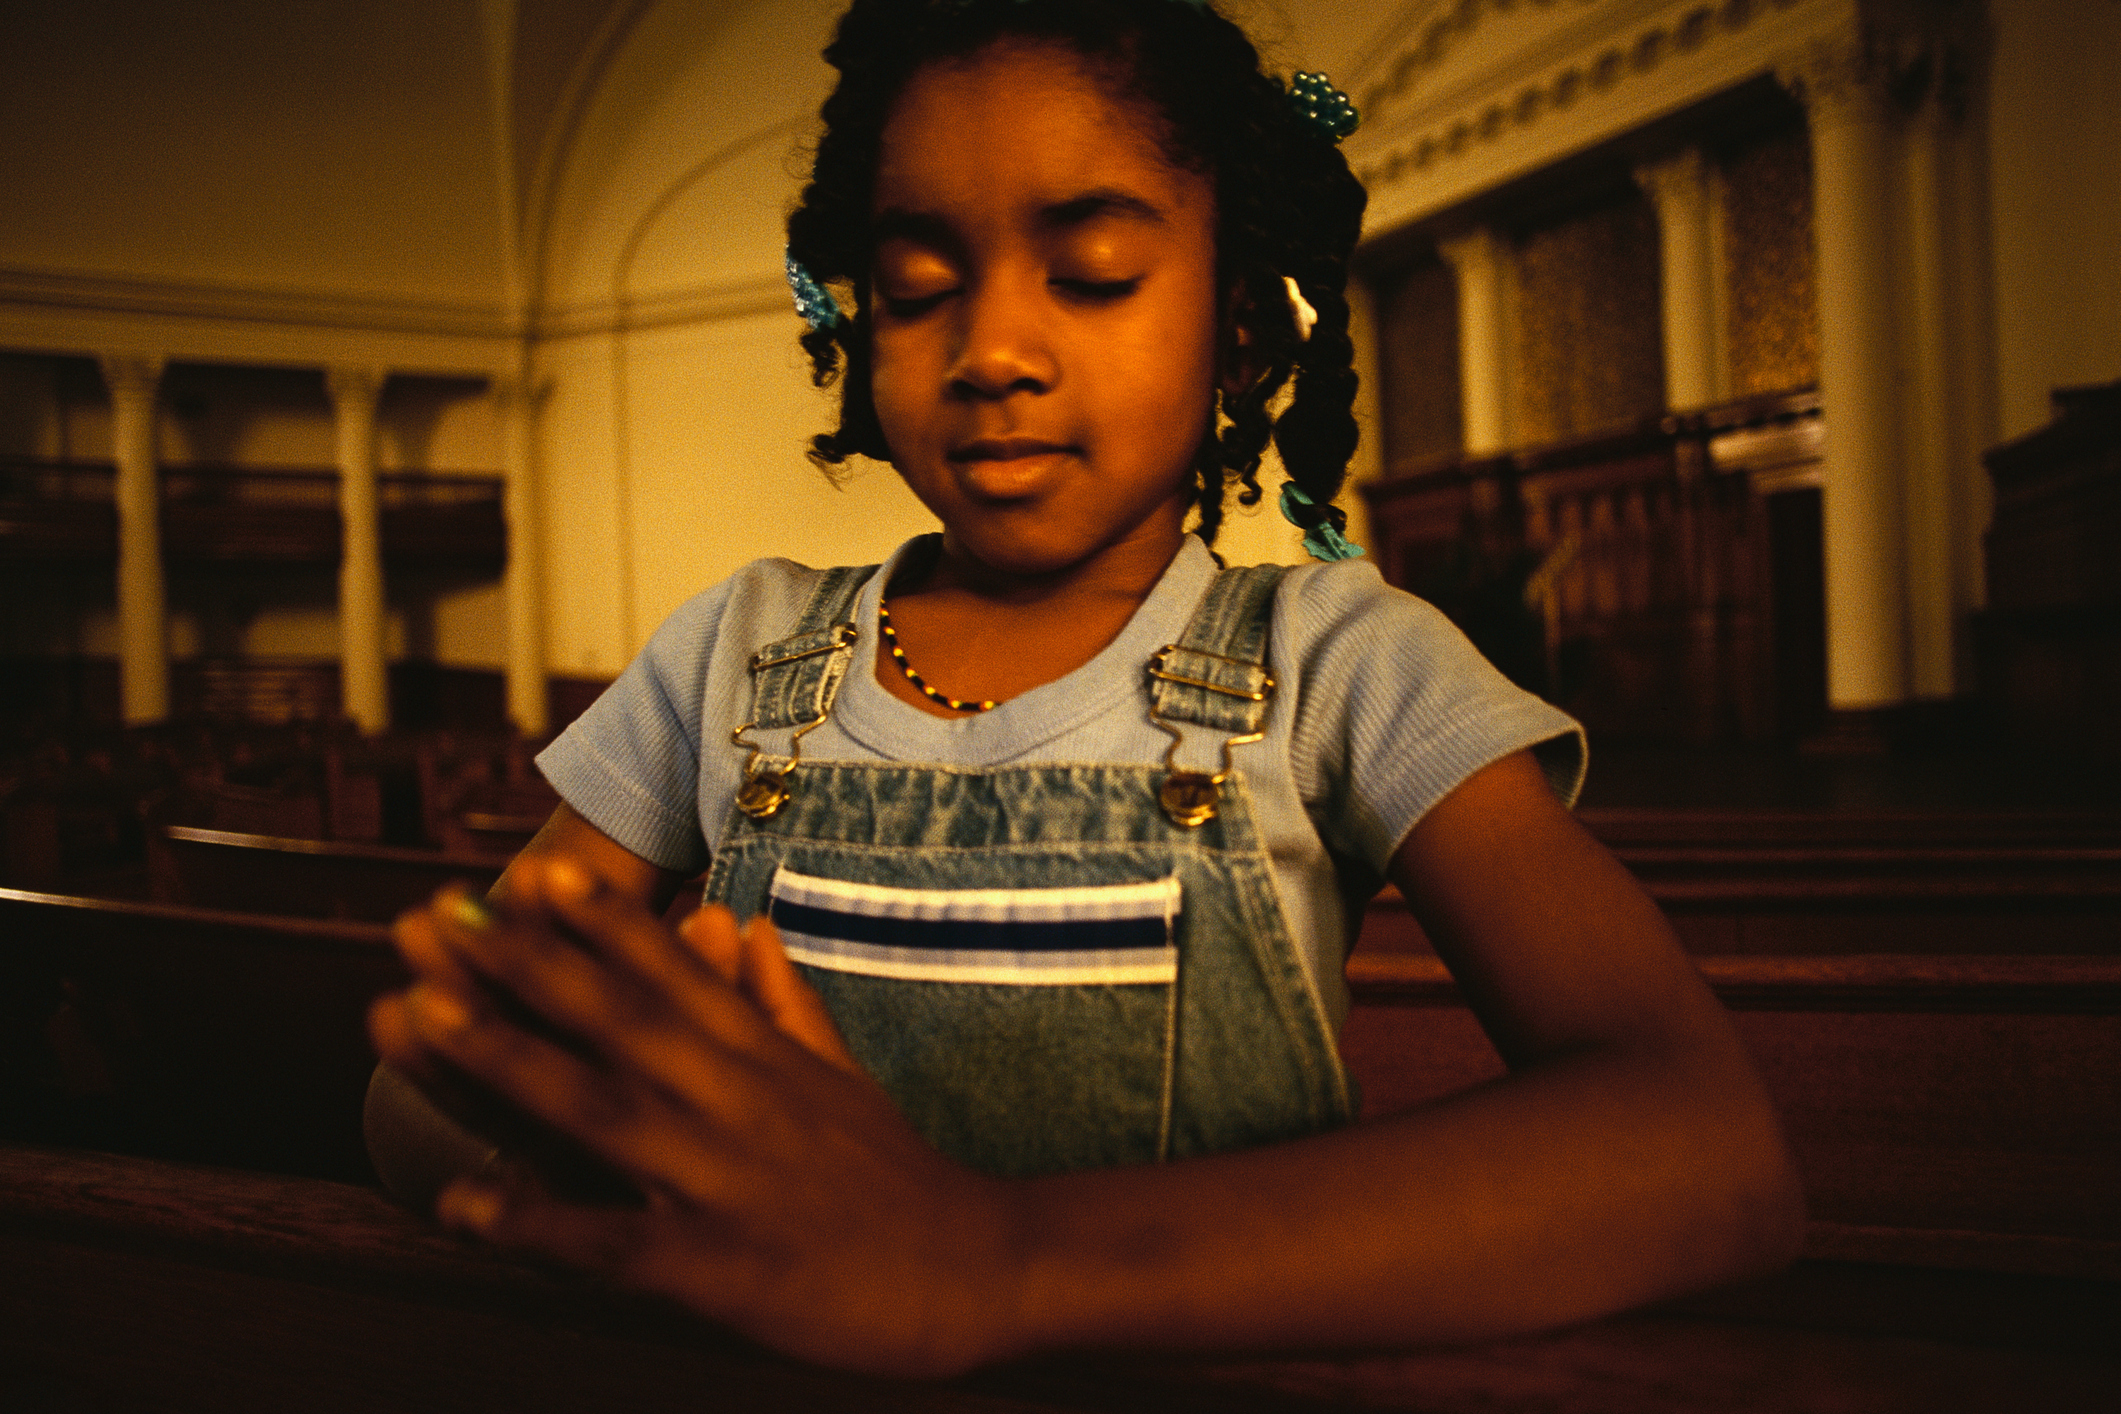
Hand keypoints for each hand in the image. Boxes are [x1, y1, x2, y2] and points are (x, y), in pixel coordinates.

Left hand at [369, 859, 1029, 1377]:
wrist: (975, 1270)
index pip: (674, 974)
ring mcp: (725, 1180)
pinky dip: (537, 1221)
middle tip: (435, 919)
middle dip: (520, 965)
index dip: (604, 923)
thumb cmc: (899, 1176)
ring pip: (600, 1109)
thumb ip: (781, 999)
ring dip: (505, 1060)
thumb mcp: (841, 1073)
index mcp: (763, 1058)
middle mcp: (738, 1101)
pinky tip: (462, 1204)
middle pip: (617, 1020)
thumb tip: (744, 923)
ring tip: (420, 1019)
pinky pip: (612, 1241)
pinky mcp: (718, 1266)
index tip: (541, 874)